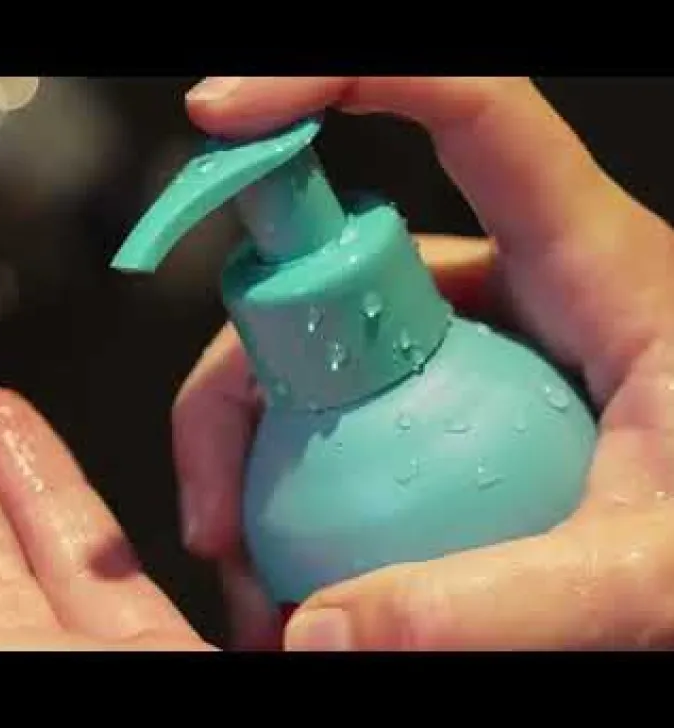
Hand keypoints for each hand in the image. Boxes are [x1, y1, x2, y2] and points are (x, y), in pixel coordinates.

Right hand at [173, 76, 673, 649]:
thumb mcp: (644, 576)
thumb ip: (505, 602)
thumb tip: (323, 629)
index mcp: (590, 263)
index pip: (464, 107)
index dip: (335, 83)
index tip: (220, 118)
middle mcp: (519, 287)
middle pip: (337, 272)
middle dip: (242, 380)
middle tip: (214, 521)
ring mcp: (479, 346)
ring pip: (327, 350)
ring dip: (259, 453)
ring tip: (246, 572)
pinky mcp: (459, 402)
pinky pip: (353, 411)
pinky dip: (303, 480)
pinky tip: (292, 564)